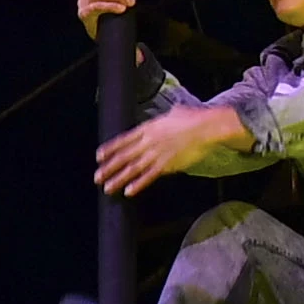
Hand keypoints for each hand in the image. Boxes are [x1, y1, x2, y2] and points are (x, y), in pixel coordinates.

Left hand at [92, 102, 244, 197]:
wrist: (206, 128)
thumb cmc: (194, 118)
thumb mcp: (175, 112)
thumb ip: (168, 116)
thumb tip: (172, 112)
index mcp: (148, 127)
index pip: (123, 140)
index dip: (110, 149)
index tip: (99, 156)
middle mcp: (148, 141)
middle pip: (123, 156)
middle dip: (109, 167)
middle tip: (97, 176)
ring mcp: (156, 154)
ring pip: (132, 169)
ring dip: (118, 179)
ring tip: (107, 187)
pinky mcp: (166, 165)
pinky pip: (149, 177)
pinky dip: (138, 185)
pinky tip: (128, 191)